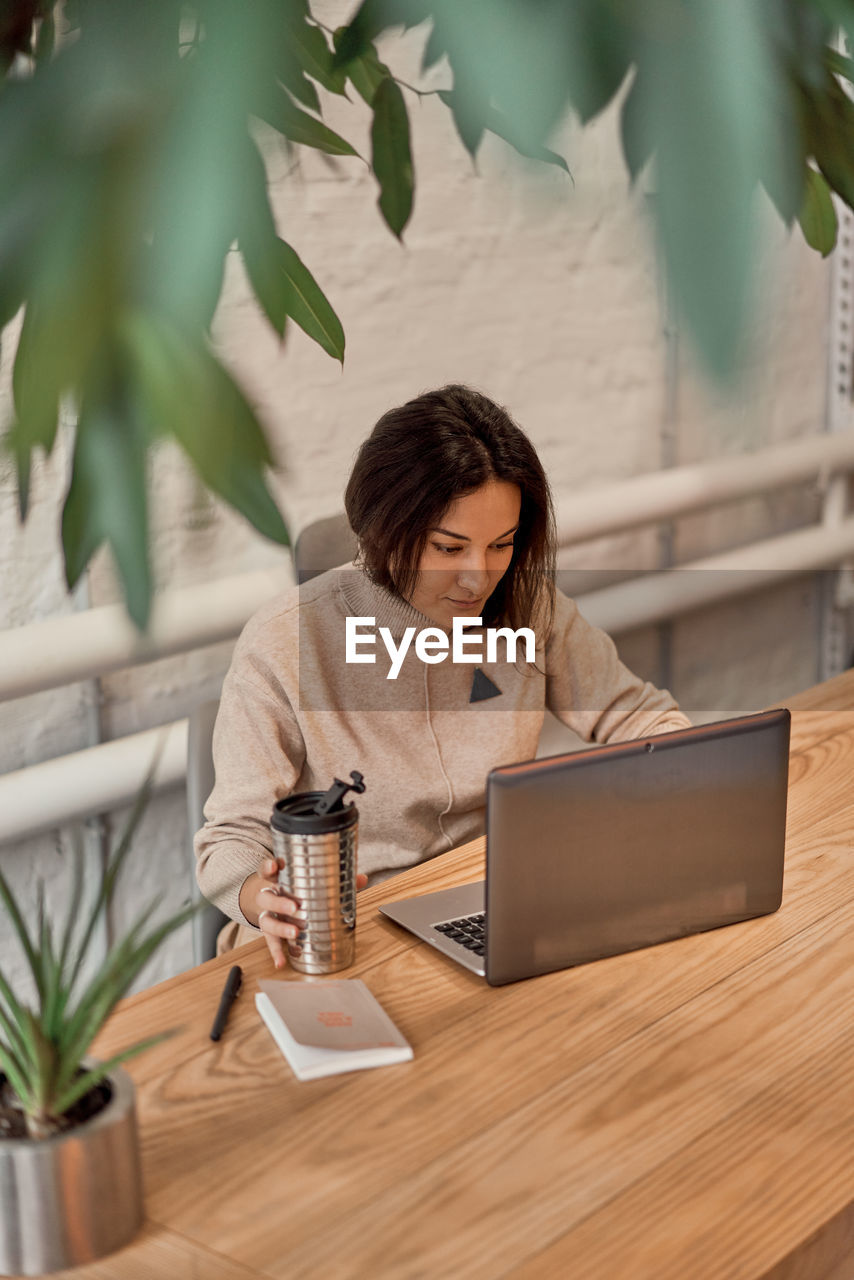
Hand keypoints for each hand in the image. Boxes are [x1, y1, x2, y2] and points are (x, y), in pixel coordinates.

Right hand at [240, 857, 366, 970]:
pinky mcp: (269, 932)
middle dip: (280, 903)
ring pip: (267, 920)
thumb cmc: (295, 889)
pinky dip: (276, 952)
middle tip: (295, 908)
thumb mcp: (309, 881)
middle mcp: (269, 896)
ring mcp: (268, 914)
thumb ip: (334, 880)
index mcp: (278, 880)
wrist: (270, 902)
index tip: (275, 865)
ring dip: (280, 927)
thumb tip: (362, 878)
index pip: (269, 870)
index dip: (270, 867)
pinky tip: (282, 962)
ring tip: (294, 933)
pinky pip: (270, 942)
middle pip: (267, 898)